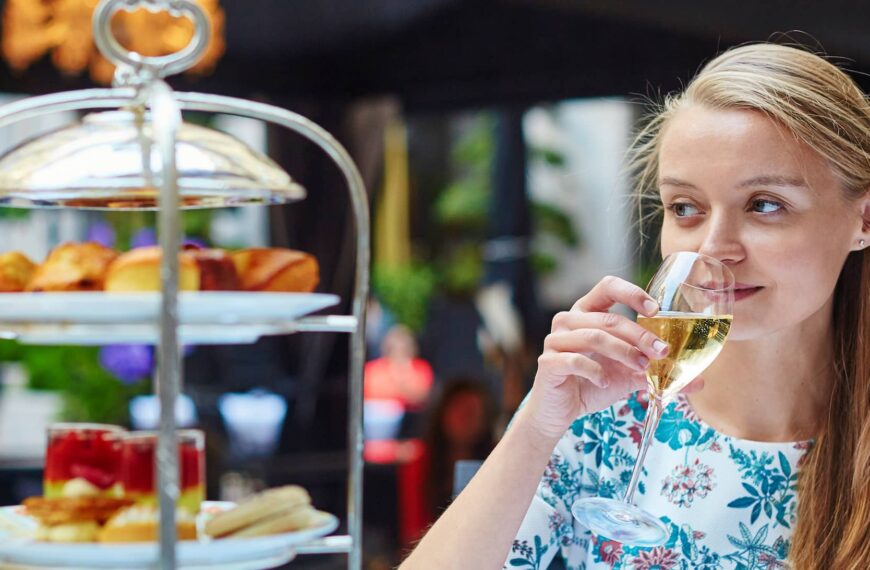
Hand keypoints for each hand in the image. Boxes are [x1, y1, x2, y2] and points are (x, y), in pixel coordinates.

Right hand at [523, 276, 700, 441]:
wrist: (560, 411)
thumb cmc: (593, 384)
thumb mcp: (628, 375)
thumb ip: (657, 371)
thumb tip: (699, 380)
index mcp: (587, 312)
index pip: (608, 286)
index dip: (632, 293)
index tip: (656, 310)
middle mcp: (568, 320)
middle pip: (608, 319)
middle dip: (640, 335)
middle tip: (662, 352)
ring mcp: (555, 340)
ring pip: (594, 337)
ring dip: (623, 353)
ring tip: (642, 369)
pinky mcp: (548, 362)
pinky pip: (575, 360)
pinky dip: (596, 371)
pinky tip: (606, 383)